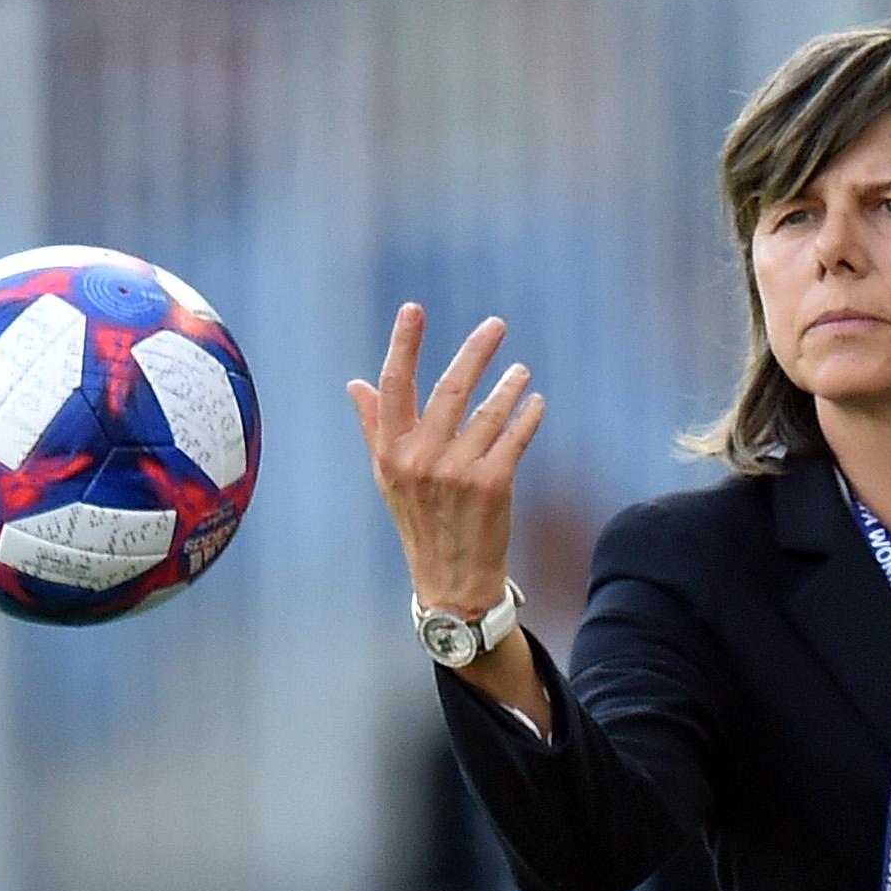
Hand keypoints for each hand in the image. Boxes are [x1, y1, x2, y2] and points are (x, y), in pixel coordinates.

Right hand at [348, 304, 545, 613]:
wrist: (451, 582)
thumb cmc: (420, 523)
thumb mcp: (389, 478)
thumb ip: (375, 427)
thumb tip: (355, 384)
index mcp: (391, 452)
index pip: (393, 386)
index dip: (403, 344)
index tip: (412, 309)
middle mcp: (421, 458)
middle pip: (450, 388)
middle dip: (476, 351)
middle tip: (496, 325)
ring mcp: (457, 472)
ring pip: (490, 411)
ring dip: (510, 386)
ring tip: (522, 372)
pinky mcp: (493, 485)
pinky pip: (515, 436)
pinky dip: (527, 415)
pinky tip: (535, 403)